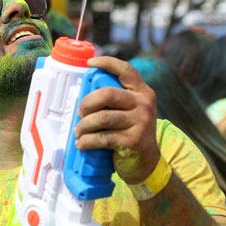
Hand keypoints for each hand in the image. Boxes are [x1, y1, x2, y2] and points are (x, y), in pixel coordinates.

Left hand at [74, 56, 159, 184]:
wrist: (147, 163)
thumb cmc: (131, 132)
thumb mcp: (132, 111)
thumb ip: (118, 99)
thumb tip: (86, 88)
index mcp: (142, 92)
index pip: (125, 70)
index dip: (107, 62)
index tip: (90, 63)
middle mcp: (144, 104)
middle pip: (107, 94)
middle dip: (87, 102)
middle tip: (80, 112)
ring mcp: (141, 122)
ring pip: (102, 118)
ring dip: (84, 125)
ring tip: (78, 131)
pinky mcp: (133, 141)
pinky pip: (102, 138)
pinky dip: (87, 141)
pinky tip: (82, 144)